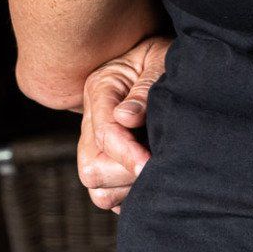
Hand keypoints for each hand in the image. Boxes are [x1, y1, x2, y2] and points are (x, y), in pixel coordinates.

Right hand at [76, 35, 170, 212]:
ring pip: (97, 187)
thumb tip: (127, 118)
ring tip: (156, 170)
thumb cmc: (161, 56)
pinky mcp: (105, 161)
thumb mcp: (158, 60)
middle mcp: (91, 119)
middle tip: (158, 164)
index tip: (151, 163)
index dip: (127, 154)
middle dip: (126, 173)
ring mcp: (94, 143)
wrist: (158, 56)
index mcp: (100, 89)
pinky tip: (150, 178)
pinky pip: (108, 195)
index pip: (103, 134)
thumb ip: (144, 88)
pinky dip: (128, 195)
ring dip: (127, 187)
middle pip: (91, 169)